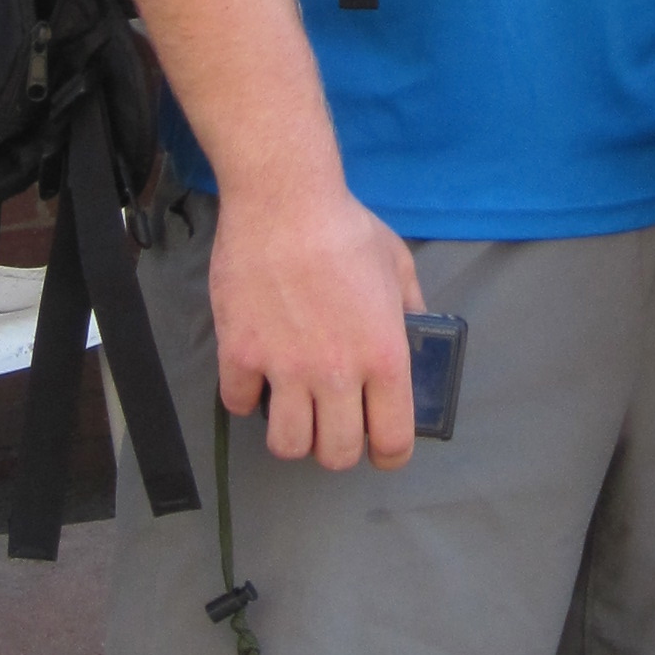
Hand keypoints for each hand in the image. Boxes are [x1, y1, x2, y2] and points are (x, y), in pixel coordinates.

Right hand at [209, 176, 423, 473]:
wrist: (284, 199)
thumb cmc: (346, 228)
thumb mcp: (398, 264)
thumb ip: (411, 307)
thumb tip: (417, 334)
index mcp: (384, 356)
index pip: (393, 440)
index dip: (389, 453)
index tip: (379, 445)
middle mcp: (337, 373)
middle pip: (335, 455)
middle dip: (336, 447)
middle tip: (331, 423)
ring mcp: (284, 367)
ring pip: (286, 445)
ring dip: (292, 433)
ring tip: (293, 408)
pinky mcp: (239, 354)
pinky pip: (238, 405)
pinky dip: (246, 397)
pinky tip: (254, 374)